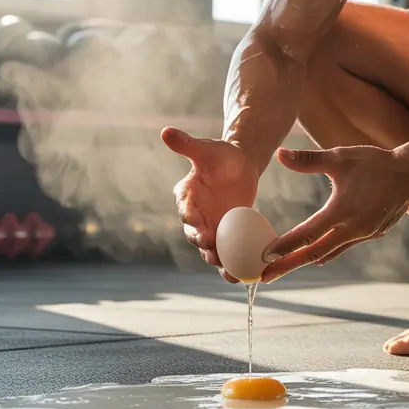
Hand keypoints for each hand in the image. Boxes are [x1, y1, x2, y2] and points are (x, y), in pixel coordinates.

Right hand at [161, 127, 257, 282]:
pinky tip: (243, 276)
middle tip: (213, 252)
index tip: (200, 229)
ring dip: (218, 261)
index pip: (186, 210)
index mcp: (186, 195)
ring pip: (210, 248)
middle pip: (195, 234)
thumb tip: (165, 131)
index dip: (191, 220)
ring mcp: (210, 226)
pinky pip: (227, 251)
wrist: (239, 165)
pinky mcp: (225, 234)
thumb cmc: (220, 155)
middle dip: (203, 245)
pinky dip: (232, 264)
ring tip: (230, 273)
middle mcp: (195, 215)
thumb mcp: (206, 149)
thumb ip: (187, 144)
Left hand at [260, 144, 408, 282]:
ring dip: (305, 261)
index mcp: (343, 210)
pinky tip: (313, 252)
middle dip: (288, 265)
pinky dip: (325, 252)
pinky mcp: (371, 234)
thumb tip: (279, 155)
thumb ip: (308, 160)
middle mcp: (353, 228)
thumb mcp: (340, 157)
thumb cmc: (375, 162)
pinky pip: (342, 247)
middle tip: (265, 276)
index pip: (307, 234)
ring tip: (283, 267)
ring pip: (329, 253)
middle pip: (314, 253)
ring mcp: (364, 234)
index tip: (264, 256)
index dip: (285, 246)